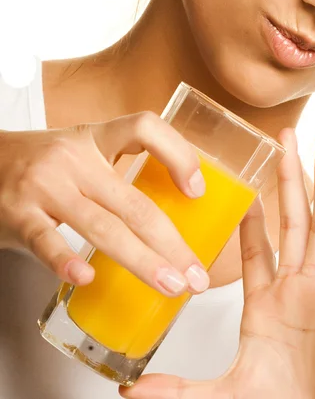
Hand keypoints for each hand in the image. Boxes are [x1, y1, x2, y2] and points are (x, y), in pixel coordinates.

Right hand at [0, 111, 210, 295]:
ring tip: (169, 284)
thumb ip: (119, 172)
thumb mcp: (84, 150)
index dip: (178, 154)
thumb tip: (174, 203)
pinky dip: (66, 261)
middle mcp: (74, 160)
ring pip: (103, 227)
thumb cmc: (43, 162)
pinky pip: (46, 241)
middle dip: (172, 243)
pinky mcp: (19, 214)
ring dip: (142, 261)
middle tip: (195, 273)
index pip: (145, 128)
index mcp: (96, 138)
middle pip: (134, 202)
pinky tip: (86, 278)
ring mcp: (46, 186)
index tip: (197, 190)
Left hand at [120, 129, 314, 398]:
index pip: (257, 248)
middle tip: (285, 139)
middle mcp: (298, 291)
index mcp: (267, 308)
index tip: (245, 187)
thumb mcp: (225, 395)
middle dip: (289, 178)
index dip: (251, 216)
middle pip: (292, 220)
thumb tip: (130, 392)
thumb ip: (179, 389)